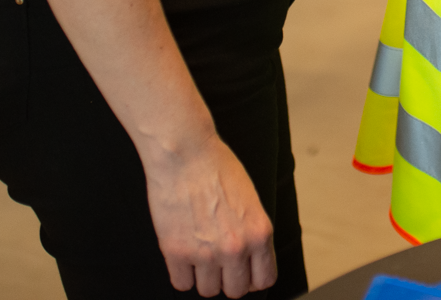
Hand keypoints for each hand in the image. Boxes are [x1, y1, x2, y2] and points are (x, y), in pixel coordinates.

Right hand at [143, 135, 275, 296]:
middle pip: (235, 291)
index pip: (264, 279)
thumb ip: (252, 232)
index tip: (244, 273)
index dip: (252, 278)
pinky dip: (181, 273)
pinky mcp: (176, 252)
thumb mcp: (251, 199)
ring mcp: (205, 253)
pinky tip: (183, 254)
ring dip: (203, 276)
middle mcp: (236, 248)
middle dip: (228, 279)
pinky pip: (181, 284)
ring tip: (199, 254)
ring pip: (208, 290)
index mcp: (259, 233)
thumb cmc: (217, 167)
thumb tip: (249, 260)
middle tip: (219, 262)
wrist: (185, 153)